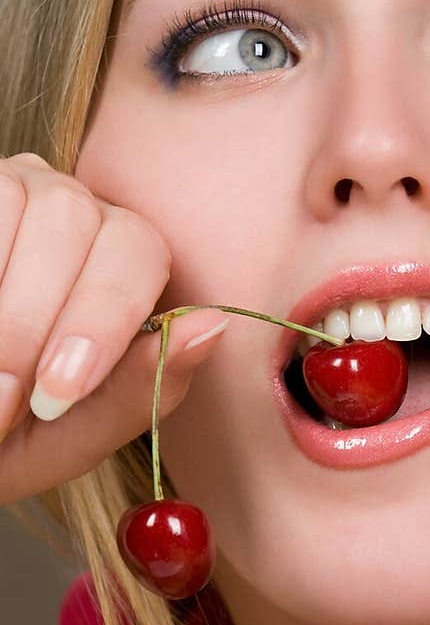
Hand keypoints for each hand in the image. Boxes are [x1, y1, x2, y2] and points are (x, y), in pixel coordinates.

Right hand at [0, 153, 226, 506]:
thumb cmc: (14, 437)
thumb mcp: (75, 432)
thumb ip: (141, 388)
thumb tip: (213, 325)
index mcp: (120, 262)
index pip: (140, 250)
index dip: (103, 318)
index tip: (62, 392)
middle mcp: (71, 210)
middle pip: (79, 219)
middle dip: (41, 320)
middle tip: (9, 398)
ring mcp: (17, 188)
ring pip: (27, 203)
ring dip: (6, 308)